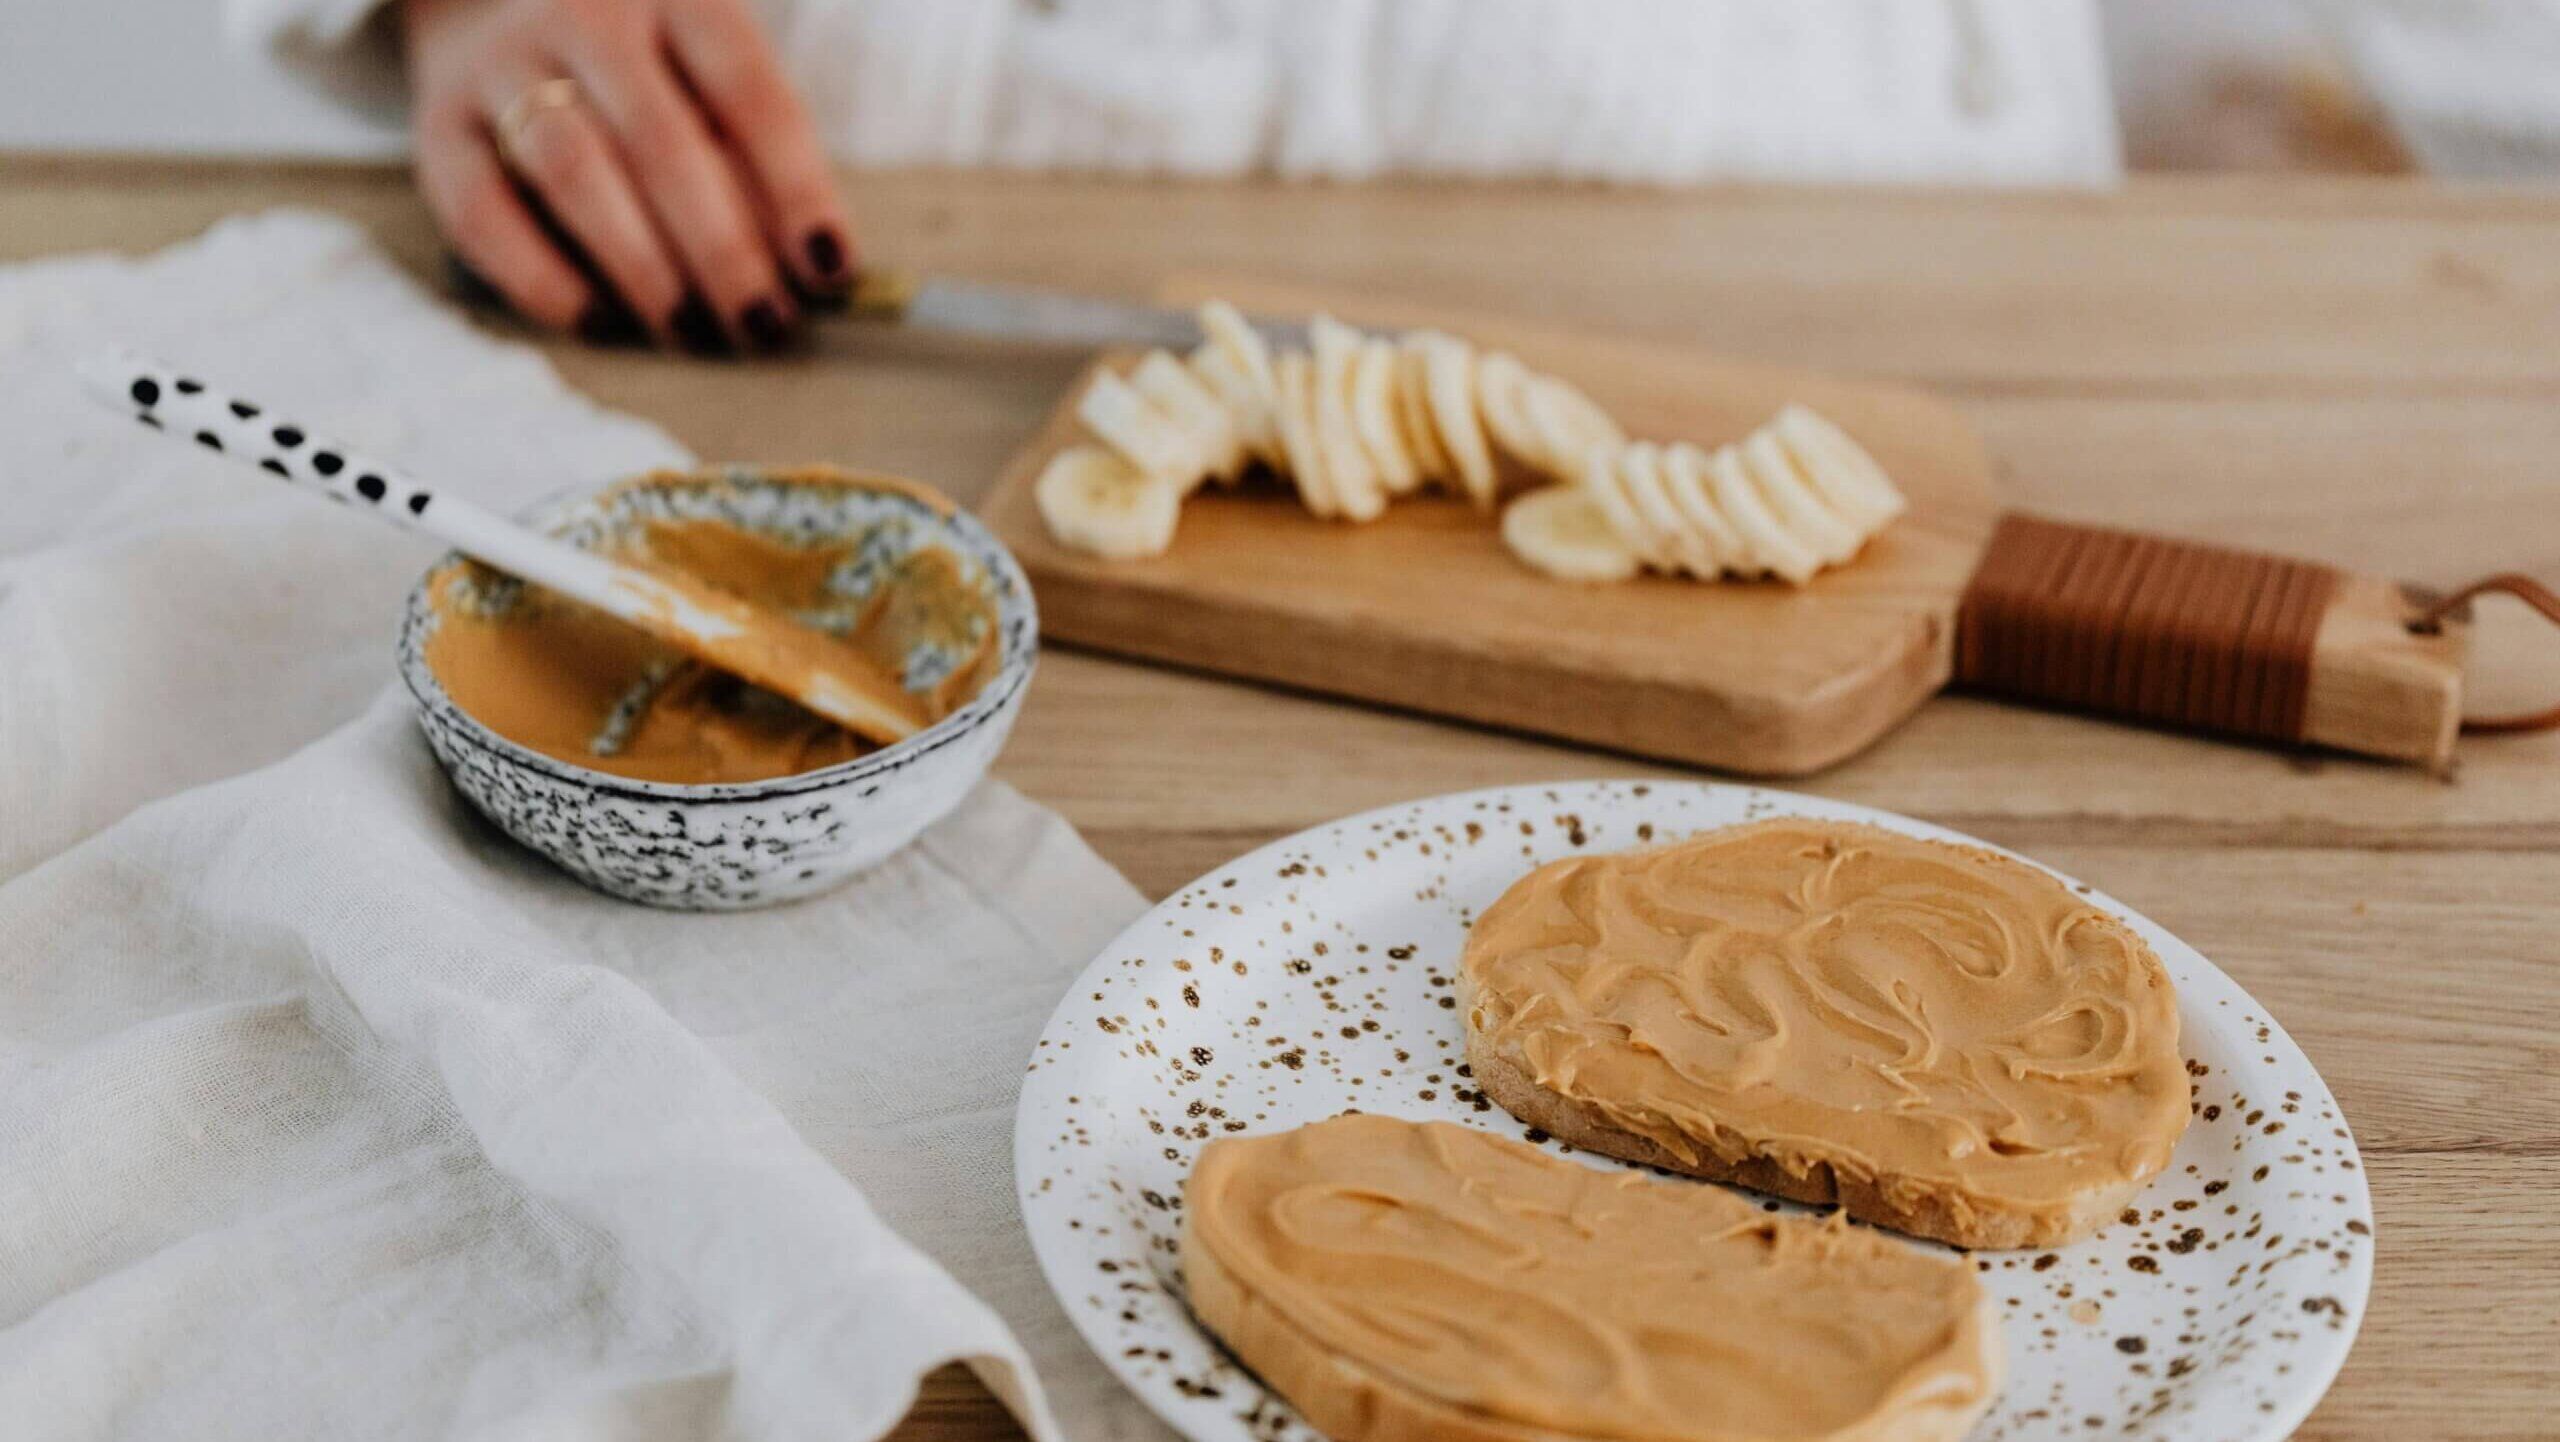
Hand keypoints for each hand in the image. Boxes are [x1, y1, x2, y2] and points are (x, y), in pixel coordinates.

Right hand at [401, 0, 856, 351]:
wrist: (491, 0)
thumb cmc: (645, 68)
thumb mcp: (707, 76)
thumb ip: (753, 155)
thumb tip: (813, 269)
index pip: (749, 90)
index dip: (796, 186)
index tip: (829, 269)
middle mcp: (585, 15)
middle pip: (662, 140)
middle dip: (720, 247)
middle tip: (761, 323)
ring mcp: (502, 63)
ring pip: (573, 171)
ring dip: (639, 265)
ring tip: (690, 331)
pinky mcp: (438, 123)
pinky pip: (483, 209)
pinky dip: (540, 276)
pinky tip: (596, 322)